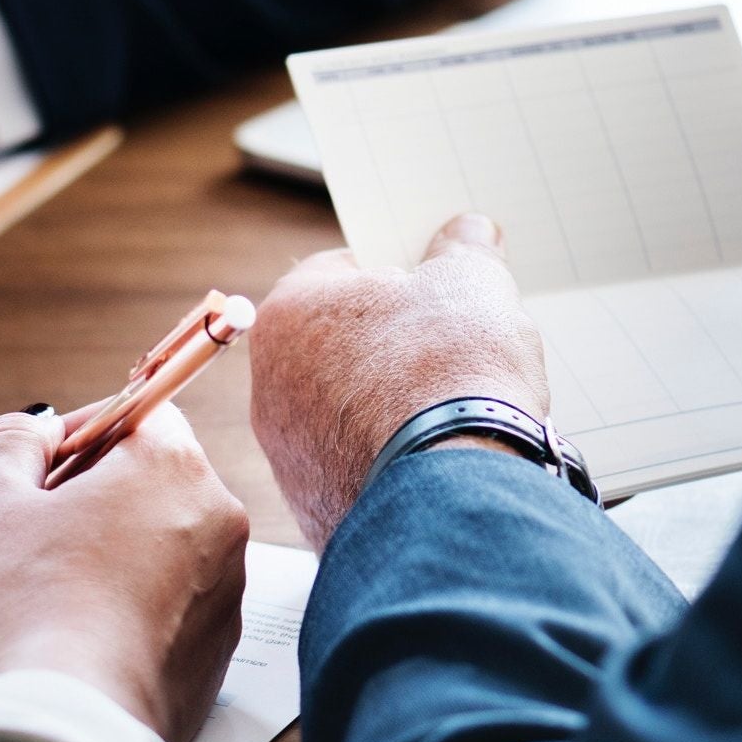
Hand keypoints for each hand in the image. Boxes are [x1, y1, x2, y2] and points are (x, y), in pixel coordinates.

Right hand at [0, 404, 248, 741]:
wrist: (77, 724)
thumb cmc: (34, 607)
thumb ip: (9, 444)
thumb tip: (35, 431)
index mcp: (173, 467)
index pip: (131, 416)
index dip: (70, 439)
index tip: (28, 475)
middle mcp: (215, 521)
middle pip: (124, 497)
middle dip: (43, 524)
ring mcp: (222, 591)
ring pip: (129, 561)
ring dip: (58, 575)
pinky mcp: (213, 653)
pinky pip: (150, 615)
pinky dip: (99, 619)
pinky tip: (38, 645)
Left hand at [248, 213, 549, 548]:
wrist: (453, 495)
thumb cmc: (451, 373)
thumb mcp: (472, 284)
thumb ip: (465, 250)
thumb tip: (469, 233)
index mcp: (290, 312)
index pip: (341, 270)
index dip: (397, 271)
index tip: (434, 283)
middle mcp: (269, 385)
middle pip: (340, 343)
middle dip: (392, 341)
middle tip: (449, 344)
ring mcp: (287, 455)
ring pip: (346, 411)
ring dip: (390, 404)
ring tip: (452, 405)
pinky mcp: (313, 508)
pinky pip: (355, 467)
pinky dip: (391, 460)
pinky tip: (437, 458)